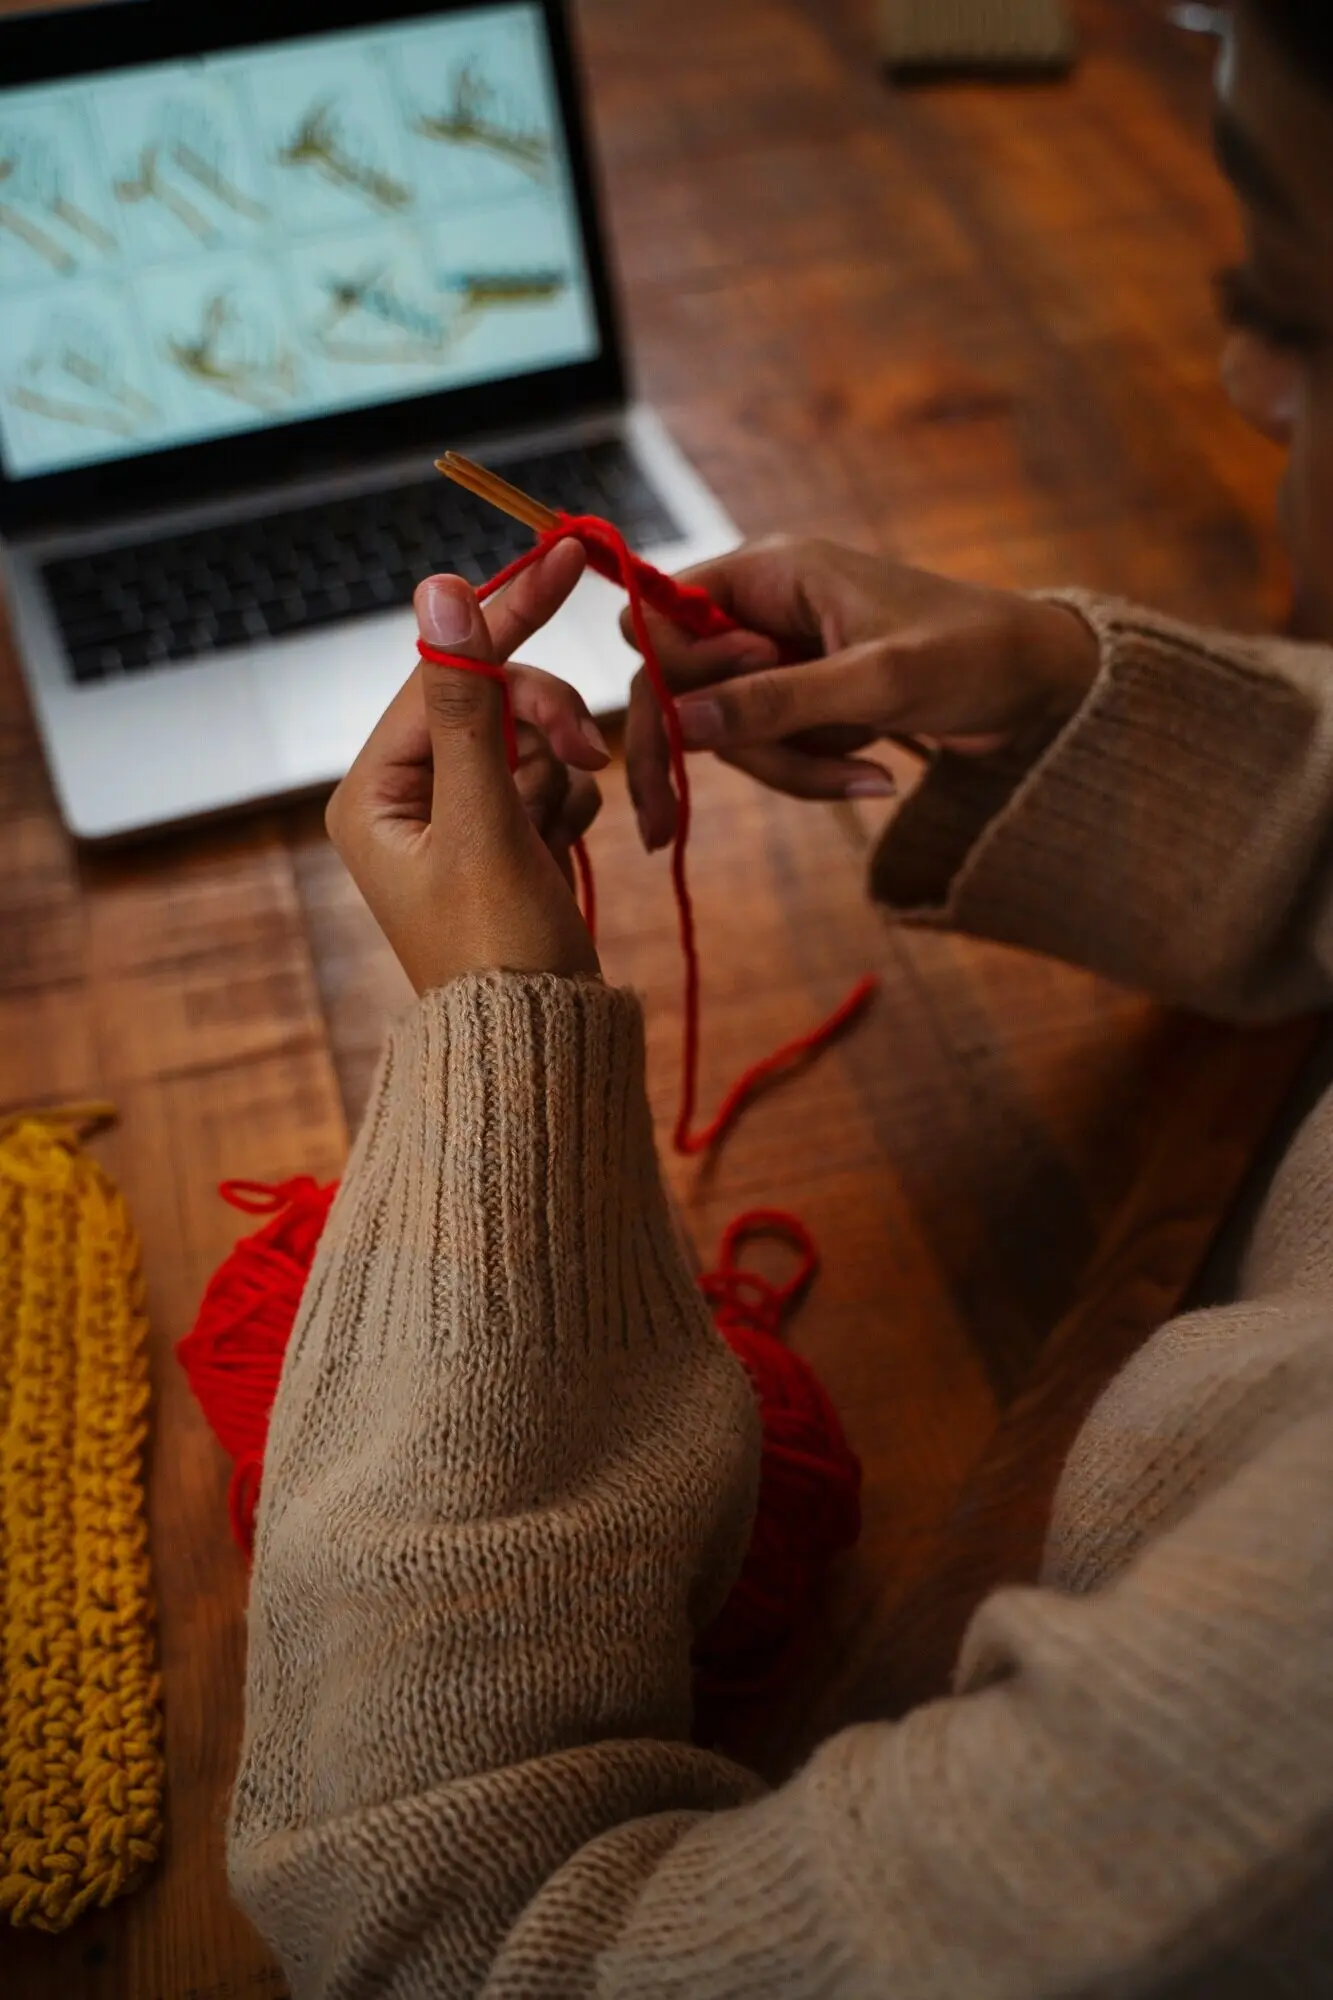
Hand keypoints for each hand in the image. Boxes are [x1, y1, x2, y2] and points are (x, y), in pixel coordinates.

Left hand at [327, 541, 607, 992]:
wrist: (542, 1049)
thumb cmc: (499, 949)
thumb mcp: (484, 818)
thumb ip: (467, 699)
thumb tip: (438, 583)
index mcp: (374, 792)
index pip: (443, 671)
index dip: (506, 623)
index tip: (566, 562)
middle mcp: (407, 800)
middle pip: (491, 700)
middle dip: (544, 723)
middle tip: (587, 746)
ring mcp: (459, 823)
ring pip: (530, 740)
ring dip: (560, 774)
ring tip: (553, 837)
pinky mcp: (504, 844)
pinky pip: (550, 782)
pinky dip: (569, 805)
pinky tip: (562, 850)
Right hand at [623, 536, 1098, 848]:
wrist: (1047, 688)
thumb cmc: (975, 658)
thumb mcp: (876, 682)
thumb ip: (776, 701)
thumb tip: (678, 723)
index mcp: (771, 572)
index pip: (658, 619)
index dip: (672, 678)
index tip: (708, 720)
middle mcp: (765, 607)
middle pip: (684, 686)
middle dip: (720, 748)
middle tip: (663, 830)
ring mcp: (784, 656)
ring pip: (730, 730)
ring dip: (789, 768)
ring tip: (868, 776)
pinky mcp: (808, 699)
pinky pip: (775, 748)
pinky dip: (815, 772)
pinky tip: (874, 774)